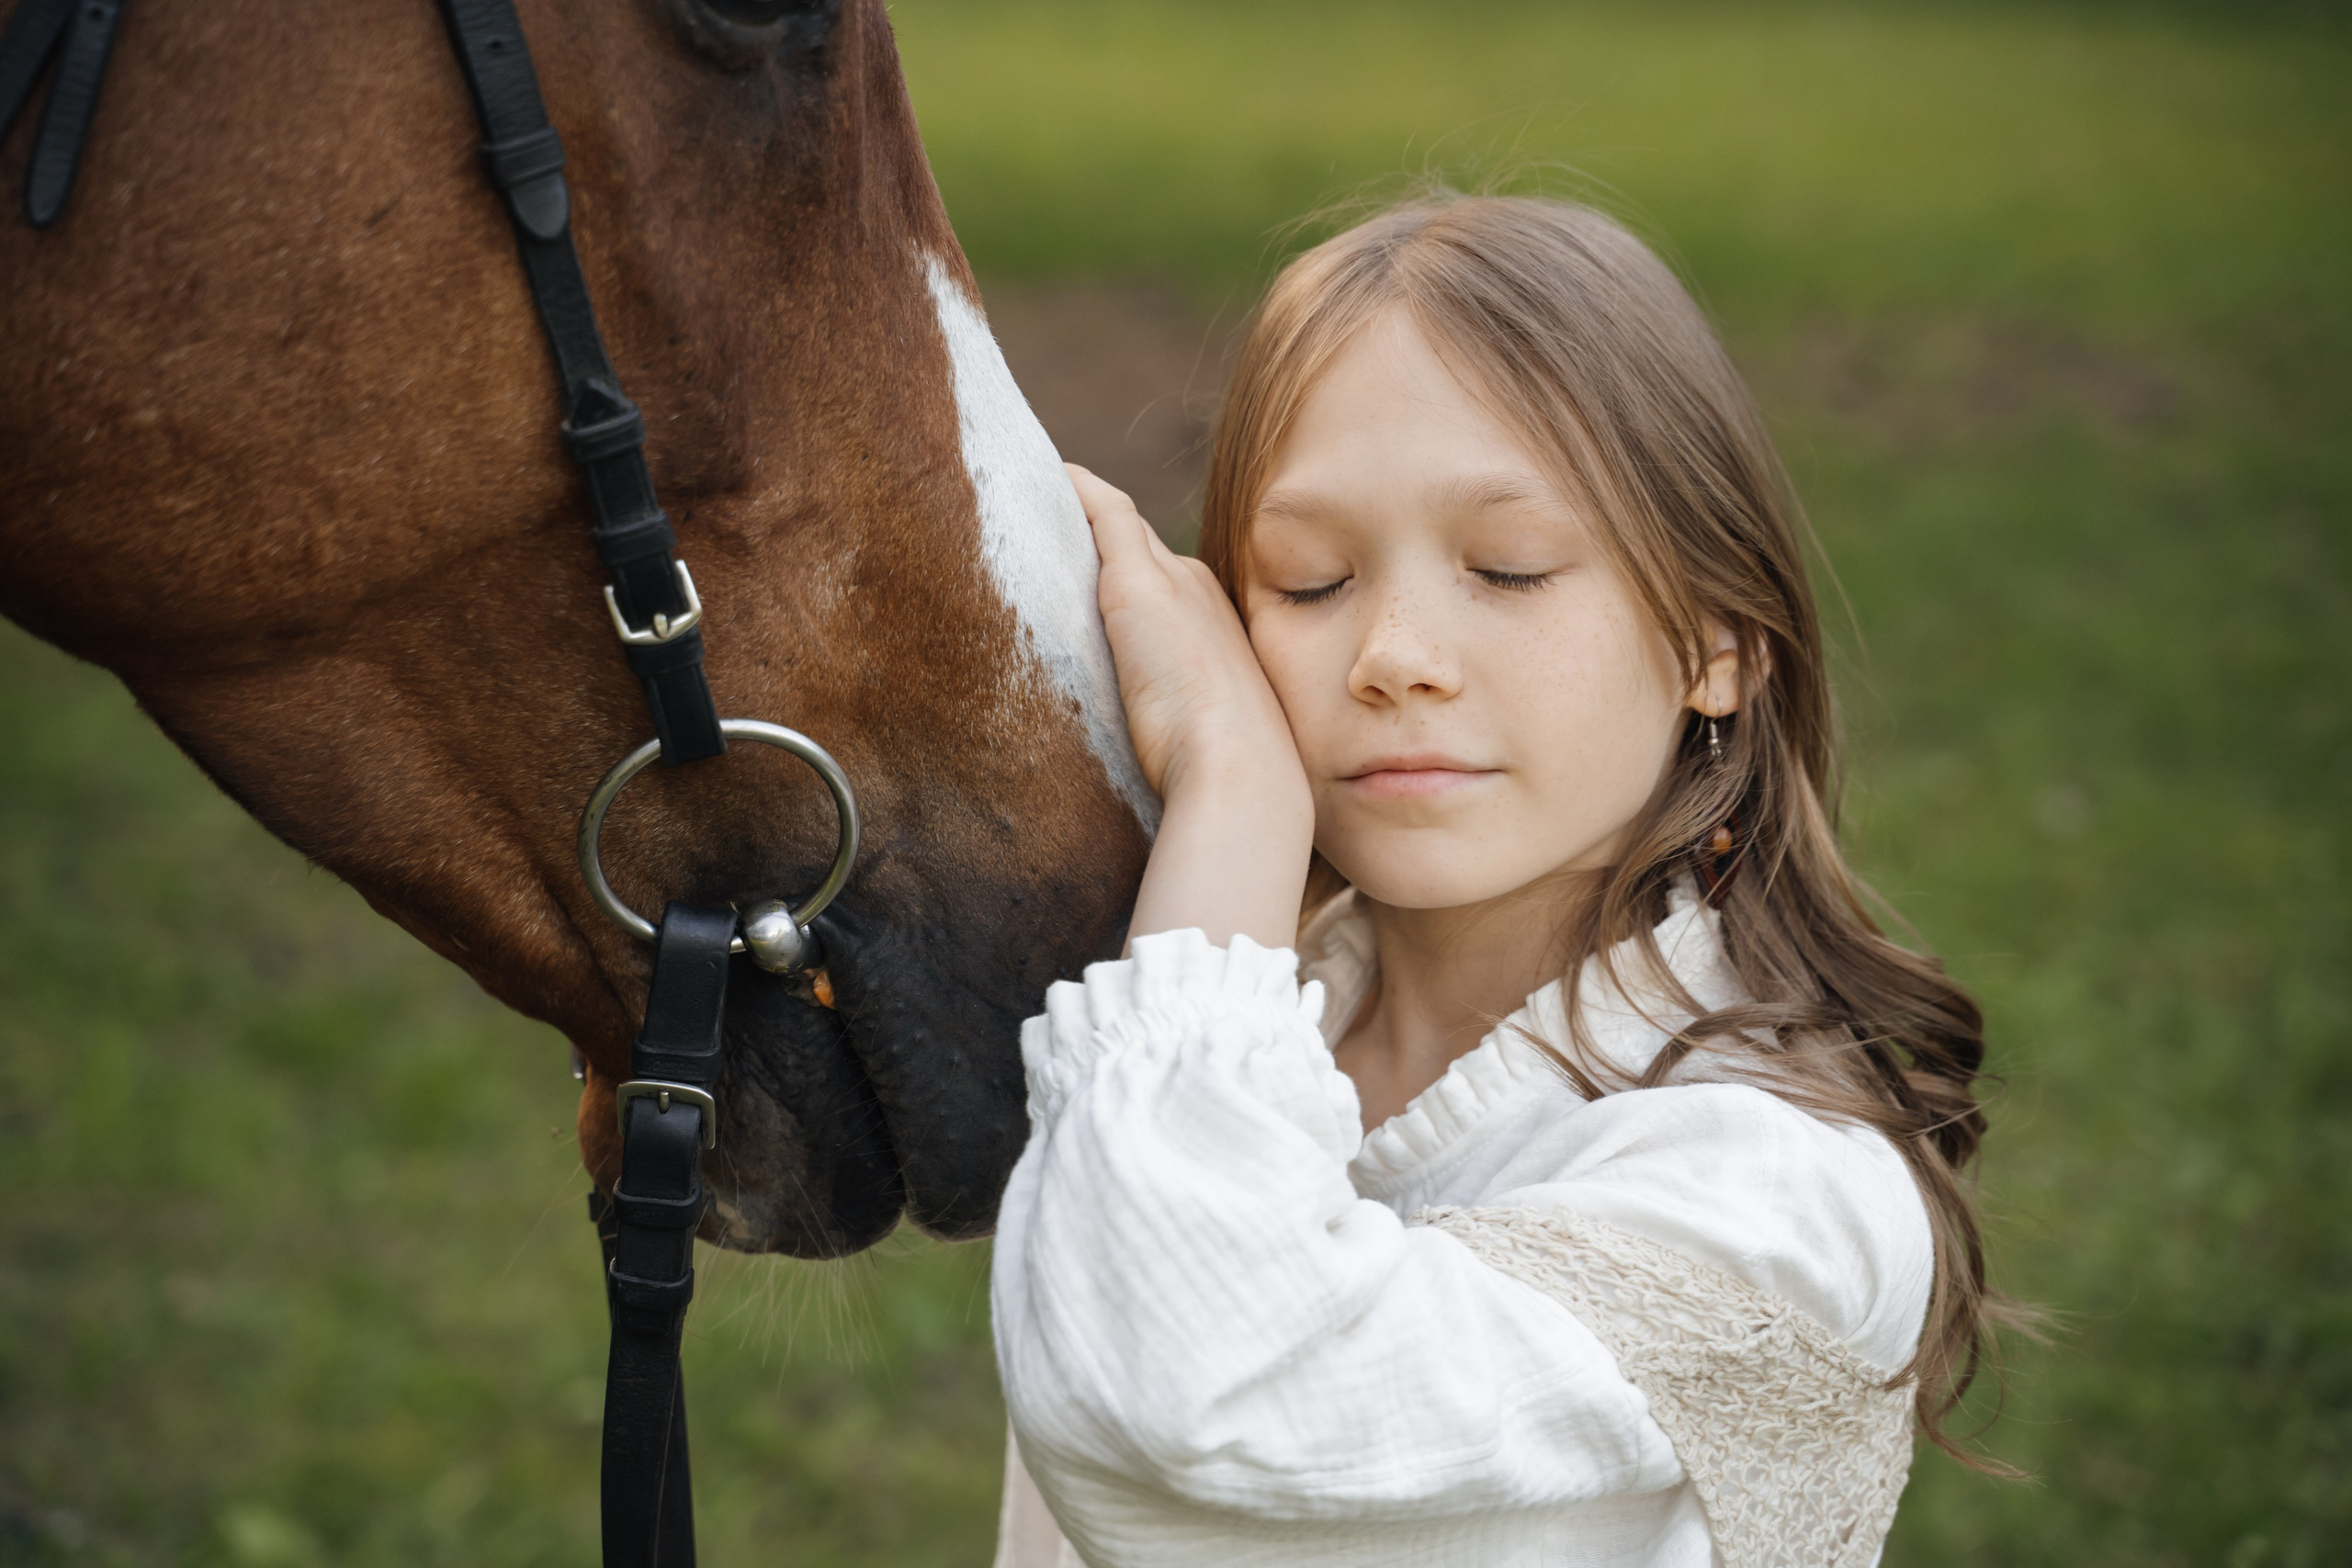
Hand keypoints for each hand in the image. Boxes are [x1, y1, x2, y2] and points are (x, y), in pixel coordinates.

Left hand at [1074, 465, 1292, 798]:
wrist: (1239, 766)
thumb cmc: (1221, 771)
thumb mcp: (1198, 738)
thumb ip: (1173, 720)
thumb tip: (1163, 742)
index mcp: (1214, 627)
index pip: (1164, 583)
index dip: (1126, 572)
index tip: (1090, 572)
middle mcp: (1198, 592)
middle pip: (1143, 548)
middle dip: (1105, 532)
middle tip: (1054, 519)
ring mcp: (1172, 582)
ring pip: (1122, 528)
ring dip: (1088, 510)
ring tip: (1040, 495)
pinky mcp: (1137, 584)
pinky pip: (1103, 514)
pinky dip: (1078, 491)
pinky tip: (1048, 476)